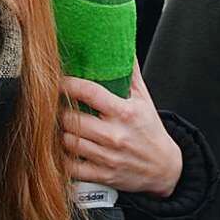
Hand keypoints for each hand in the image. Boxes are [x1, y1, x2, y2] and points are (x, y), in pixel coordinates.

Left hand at [61, 61, 182, 197]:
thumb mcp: (144, 99)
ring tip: (55, 123)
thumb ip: (130, 72)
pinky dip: (62, 159)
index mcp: (124, 113)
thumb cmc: (150, 130)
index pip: (89, 92)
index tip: (57, 79)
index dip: (68, 83)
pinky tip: (61, 148)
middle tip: (53, 103)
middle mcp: (115, 135)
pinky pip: (72, 168)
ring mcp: (108, 158)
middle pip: (72, 118)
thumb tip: (122, 43)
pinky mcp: (103, 176)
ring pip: (68, 142)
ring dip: (58, 132)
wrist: (166, 169)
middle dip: (59, 109)